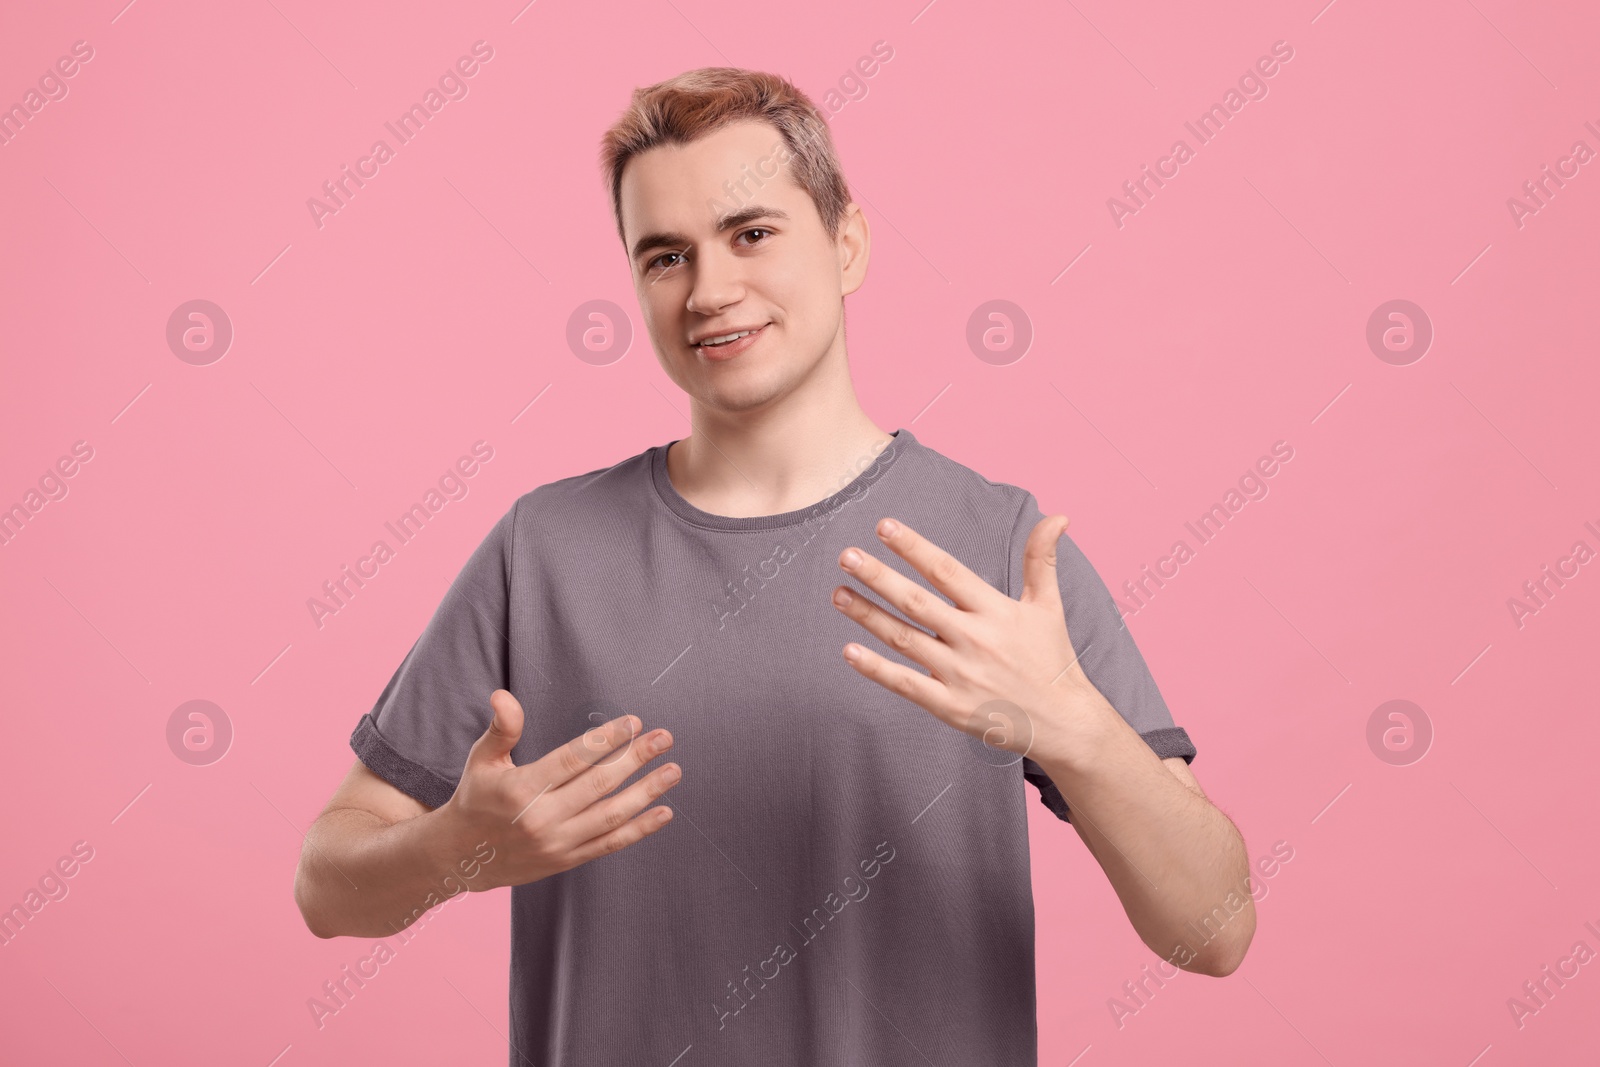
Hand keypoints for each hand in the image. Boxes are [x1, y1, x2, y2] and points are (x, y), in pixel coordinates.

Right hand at [437, 689, 680, 889]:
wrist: (459, 858)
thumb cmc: (476, 799)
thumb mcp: (482, 760)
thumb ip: (502, 729)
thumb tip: (503, 695)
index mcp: (521, 788)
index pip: (573, 758)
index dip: (606, 739)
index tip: (634, 722)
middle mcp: (541, 818)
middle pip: (599, 784)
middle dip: (636, 758)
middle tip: (664, 738)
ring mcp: (557, 843)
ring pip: (611, 815)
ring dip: (647, 792)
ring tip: (673, 770)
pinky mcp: (566, 860)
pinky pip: (610, 844)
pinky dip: (639, 830)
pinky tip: (664, 812)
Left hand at [830, 516, 1116, 763]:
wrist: (1064, 723)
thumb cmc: (1052, 659)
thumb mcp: (1048, 606)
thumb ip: (1042, 559)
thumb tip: (1058, 516)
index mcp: (995, 611)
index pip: (946, 571)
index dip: (914, 547)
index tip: (884, 527)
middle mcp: (974, 640)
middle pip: (916, 602)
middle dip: (879, 577)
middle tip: (846, 556)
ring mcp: (960, 674)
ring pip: (903, 639)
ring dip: (867, 616)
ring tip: (838, 593)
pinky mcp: (950, 706)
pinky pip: (905, 684)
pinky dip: (876, 669)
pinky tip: (848, 651)